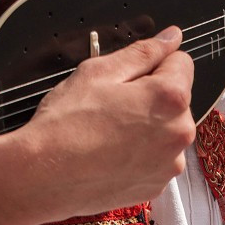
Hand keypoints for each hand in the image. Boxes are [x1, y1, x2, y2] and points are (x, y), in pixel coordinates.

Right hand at [0, 25, 194, 224]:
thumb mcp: (100, 71)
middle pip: (176, 97)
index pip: (181, 62)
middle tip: (111, 102)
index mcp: (170, 98)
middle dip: (151, 94)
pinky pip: (156, 156)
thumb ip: (143, 52)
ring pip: (166, 127)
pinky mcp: (156, 186)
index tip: (126, 76)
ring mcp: (169, 165)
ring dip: (147, 124)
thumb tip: (171, 37)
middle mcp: (179, 134)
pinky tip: (110, 152)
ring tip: (108, 130)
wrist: (43, 176)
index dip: (152, 63)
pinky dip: (139, 151)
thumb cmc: (67, 121)